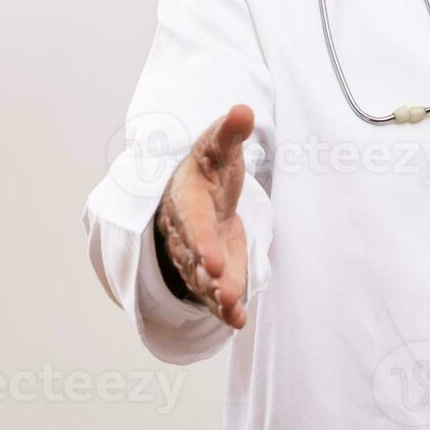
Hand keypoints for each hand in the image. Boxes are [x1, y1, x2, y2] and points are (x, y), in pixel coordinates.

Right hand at [153, 104, 252, 328]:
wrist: (192, 189)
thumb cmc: (207, 167)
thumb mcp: (217, 146)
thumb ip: (229, 132)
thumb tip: (244, 110)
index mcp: (185, 200)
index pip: (193, 225)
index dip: (201, 243)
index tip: (214, 260)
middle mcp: (186, 233)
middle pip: (194, 259)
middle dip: (208, 276)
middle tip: (224, 290)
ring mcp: (196, 255)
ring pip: (201, 280)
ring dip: (216, 295)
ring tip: (232, 309)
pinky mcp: (210, 271)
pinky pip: (213, 291)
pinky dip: (224, 307)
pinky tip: (237, 319)